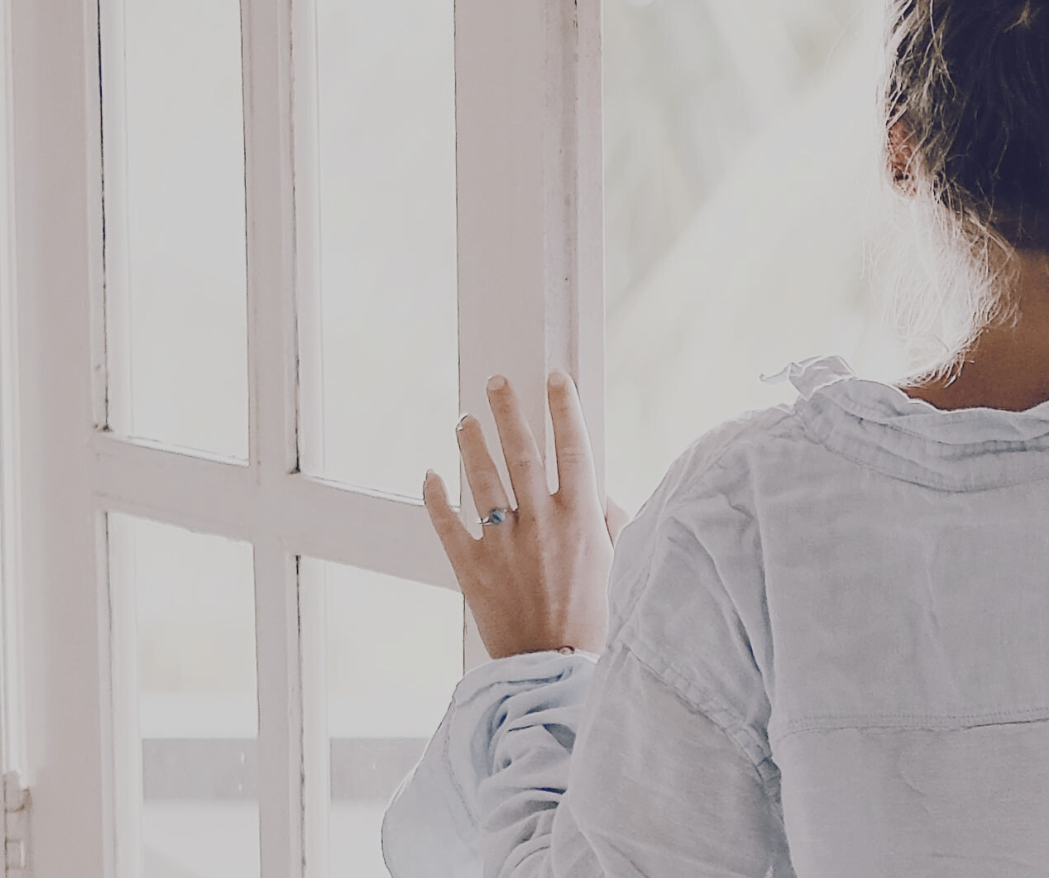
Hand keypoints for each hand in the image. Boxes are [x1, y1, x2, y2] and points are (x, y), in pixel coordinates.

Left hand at [423, 371, 618, 658]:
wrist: (554, 671)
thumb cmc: (593, 619)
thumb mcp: (617, 564)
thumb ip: (610, 522)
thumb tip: (601, 492)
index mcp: (582, 518)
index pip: (573, 447)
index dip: (564, 408)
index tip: (553, 378)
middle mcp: (543, 523)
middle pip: (523, 451)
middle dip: (510, 411)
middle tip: (497, 381)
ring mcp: (505, 545)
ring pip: (485, 480)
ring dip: (473, 444)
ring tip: (466, 418)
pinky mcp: (473, 569)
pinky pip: (449, 526)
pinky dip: (437, 498)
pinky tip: (431, 474)